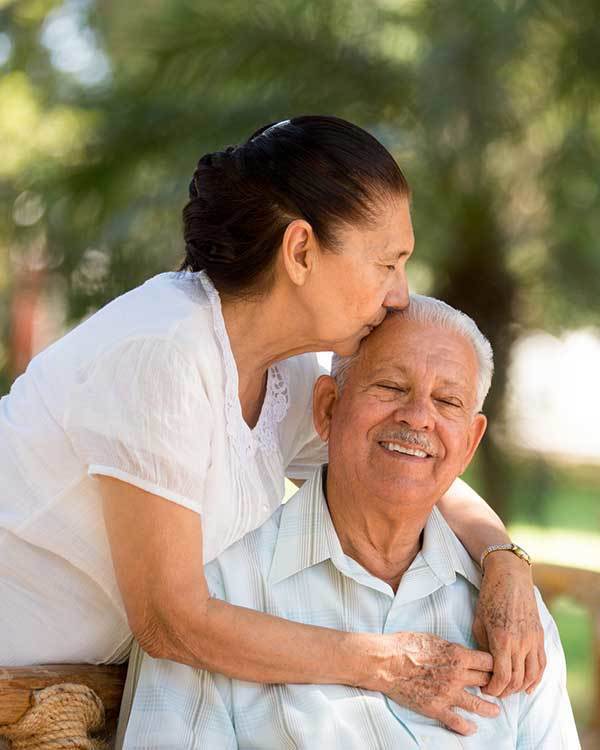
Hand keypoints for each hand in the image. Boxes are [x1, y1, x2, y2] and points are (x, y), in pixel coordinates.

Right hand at [380, 631, 498, 735]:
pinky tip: (472, 727)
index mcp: (457, 655)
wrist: (386, 662)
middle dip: (493, 683)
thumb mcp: (434, 639)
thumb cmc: (406, 645)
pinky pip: (457, 722)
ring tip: (495, 711)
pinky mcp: (436, 708)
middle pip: (486, 681)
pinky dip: (467, 727)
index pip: (488, 661)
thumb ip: (451, 649)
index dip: (493, 664)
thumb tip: (460, 654)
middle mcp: (457, 676)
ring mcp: (448, 694)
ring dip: (490, 708)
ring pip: (478, 705)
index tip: (494, 667)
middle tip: (496, 687)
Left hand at [473, 551, 545, 697]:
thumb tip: (485, 665)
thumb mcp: (478, 621)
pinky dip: (536, 678)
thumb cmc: (490, 596)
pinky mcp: (539, 636)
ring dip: (519, 687)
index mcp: (502, 640)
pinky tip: (527, 686)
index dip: (493, 689)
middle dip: (504, 691)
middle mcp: (520, 643)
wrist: (510, 576)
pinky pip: (541, 664)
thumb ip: (483, 646)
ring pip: (531, 676)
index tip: (485, 689)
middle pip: (516, 680)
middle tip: (494, 691)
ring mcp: (533, 640)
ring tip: (508, 689)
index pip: (502, 677)